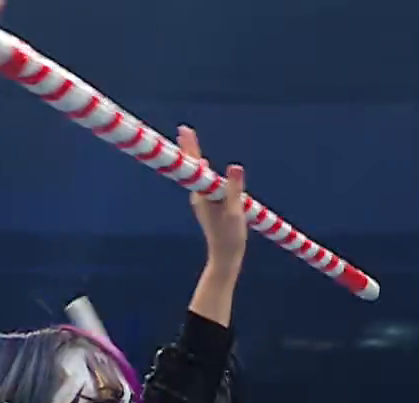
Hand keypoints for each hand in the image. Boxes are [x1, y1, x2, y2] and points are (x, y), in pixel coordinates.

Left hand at [177, 126, 246, 269]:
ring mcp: (203, 200)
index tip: (184, 131)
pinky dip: (204, 170)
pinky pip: (206, 183)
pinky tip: (202, 165)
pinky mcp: (209, 205)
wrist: (225, 256)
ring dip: (195, 157)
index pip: (195, 165)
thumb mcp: (235, 211)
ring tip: (189, 140)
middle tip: (183, 129)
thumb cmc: (230, 236)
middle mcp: (199, 195)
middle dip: (189, 147)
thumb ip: (234, 188)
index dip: (190, 146)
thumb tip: (235, 167)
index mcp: (202, 195)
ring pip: (199, 174)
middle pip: (193, 166)